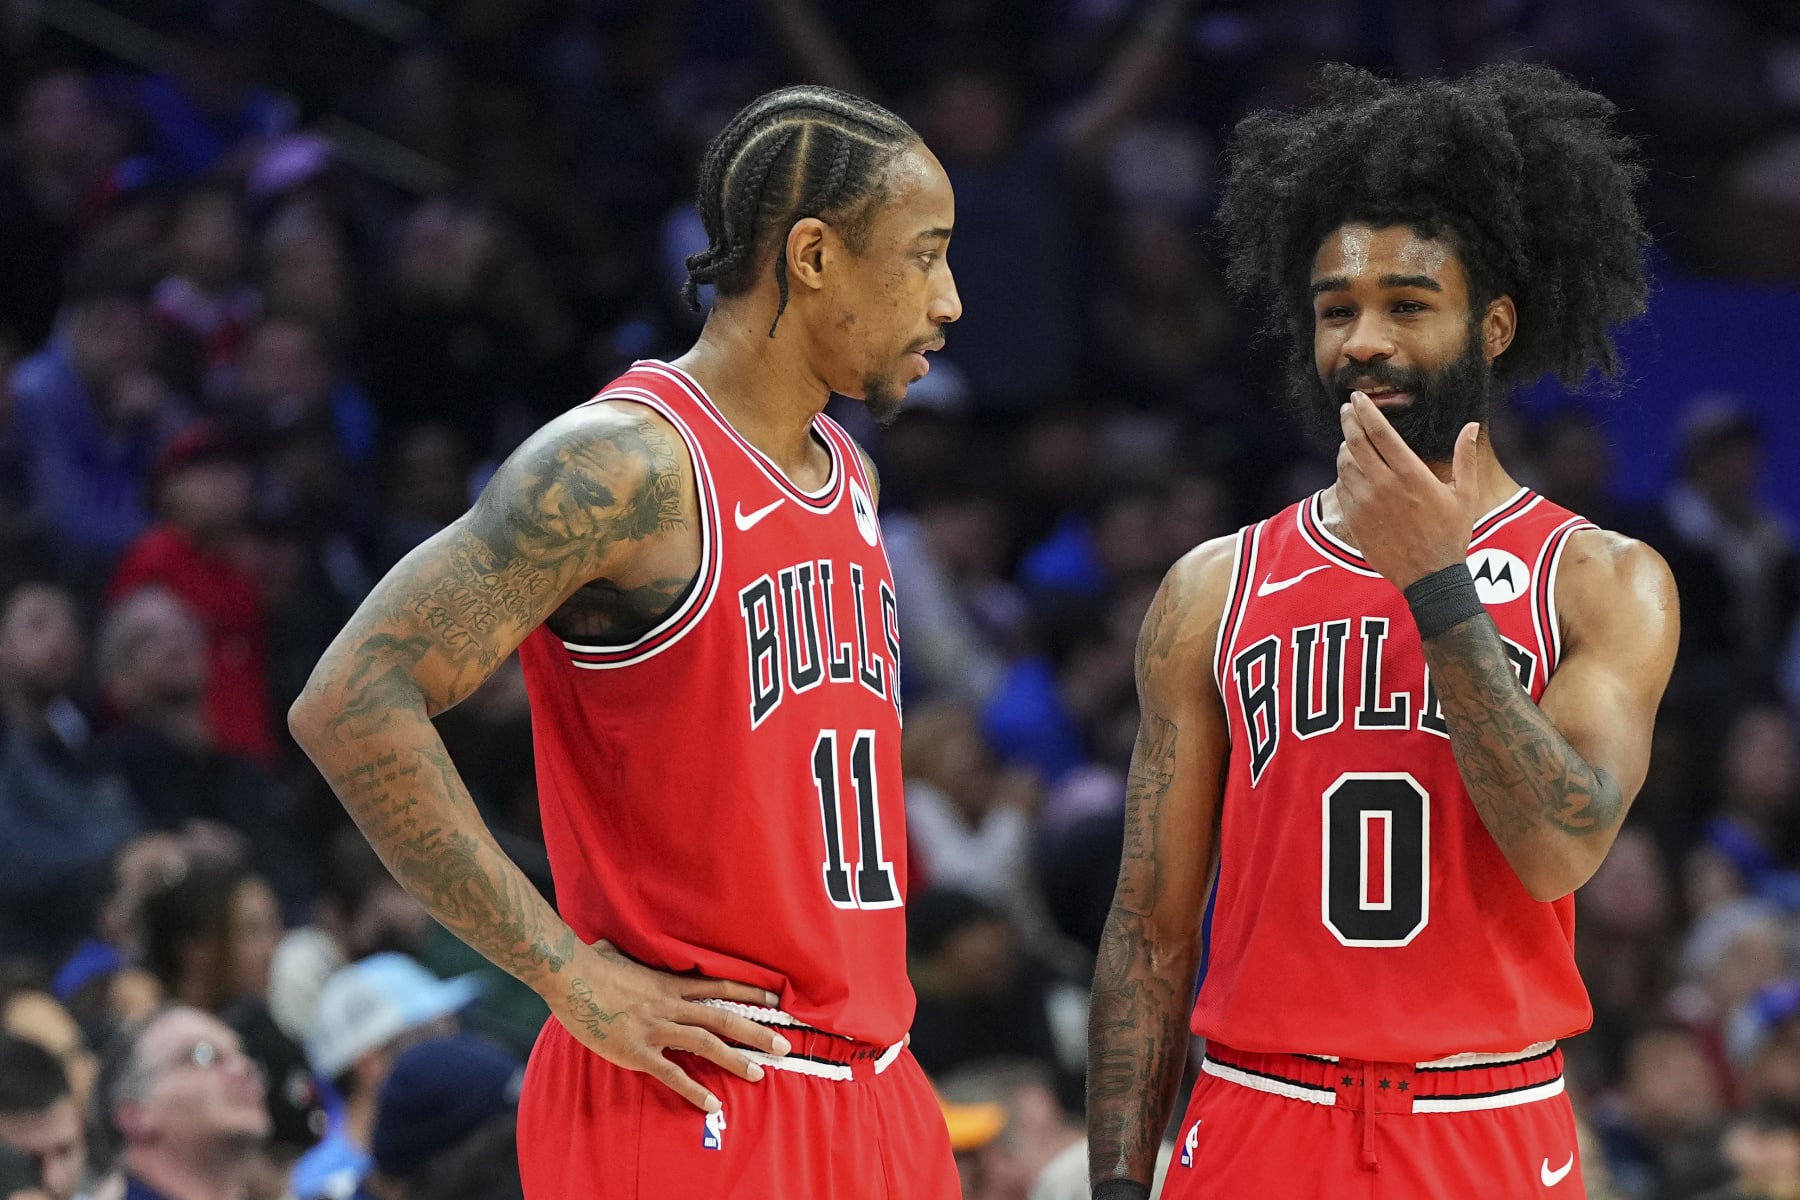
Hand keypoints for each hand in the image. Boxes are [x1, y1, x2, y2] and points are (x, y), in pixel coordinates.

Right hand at [546, 939, 792, 1111]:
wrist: (570, 976)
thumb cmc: (592, 962)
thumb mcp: (622, 952)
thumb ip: (631, 954)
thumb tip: (615, 944)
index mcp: (670, 984)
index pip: (720, 987)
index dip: (749, 993)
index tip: (775, 999)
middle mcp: (670, 1005)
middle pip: (723, 1017)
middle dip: (756, 1032)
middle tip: (783, 1046)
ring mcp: (656, 1028)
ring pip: (705, 1044)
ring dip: (734, 1060)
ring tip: (759, 1075)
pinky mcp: (638, 1051)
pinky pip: (671, 1073)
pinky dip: (693, 1089)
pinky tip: (711, 1103)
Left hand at [1335, 392, 1480, 590]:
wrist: (1430, 577)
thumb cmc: (1451, 535)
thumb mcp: (1464, 495)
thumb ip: (1464, 457)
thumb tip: (1471, 426)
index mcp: (1411, 474)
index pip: (1380, 432)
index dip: (1366, 411)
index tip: (1358, 398)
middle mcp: (1384, 485)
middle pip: (1356, 442)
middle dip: (1349, 421)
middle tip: (1347, 410)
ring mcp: (1365, 503)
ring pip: (1344, 464)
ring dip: (1345, 448)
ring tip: (1351, 441)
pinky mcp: (1354, 520)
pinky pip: (1341, 488)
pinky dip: (1343, 474)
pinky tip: (1351, 471)